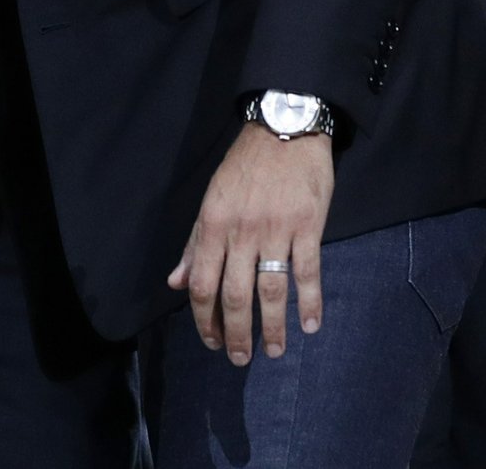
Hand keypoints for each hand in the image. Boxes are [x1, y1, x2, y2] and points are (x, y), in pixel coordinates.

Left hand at [166, 122, 334, 364]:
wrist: (284, 127)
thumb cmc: (245, 166)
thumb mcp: (212, 199)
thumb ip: (195, 244)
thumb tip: (176, 283)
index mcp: (213, 224)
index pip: (203, 284)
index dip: (205, 319)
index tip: (211, 341)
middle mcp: (242, 231)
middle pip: (234, 295)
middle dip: (235, 333)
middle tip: (239, 359)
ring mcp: (276, 229)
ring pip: (270, 291)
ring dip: (271, 328)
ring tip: (273, 351)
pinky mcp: (307, 225)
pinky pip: (308, 272)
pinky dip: (309, 303)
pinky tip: (309, 326)